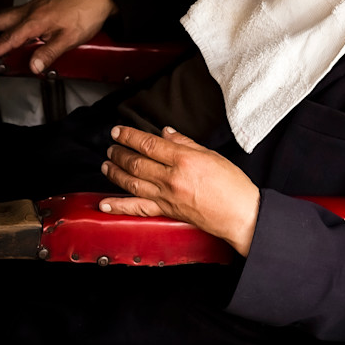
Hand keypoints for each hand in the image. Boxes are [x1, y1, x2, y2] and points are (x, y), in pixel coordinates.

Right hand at [0, 0, 116, 73]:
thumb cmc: (87, 15)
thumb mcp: (70, 38)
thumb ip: (50, 52)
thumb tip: (33, 66)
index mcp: (35, 21)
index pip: (9, 39)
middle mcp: (31, 11)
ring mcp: (36, 5)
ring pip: (6, 14)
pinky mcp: (42, 4)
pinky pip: (16, 12)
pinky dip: (4, 17)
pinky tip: (5, 23)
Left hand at [100, 126, 260, 256]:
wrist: (239, 213)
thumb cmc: (231, 184)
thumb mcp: (210, 154)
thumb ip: (185, 143)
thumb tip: (166, 133)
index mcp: (184, 159)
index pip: (149, 143)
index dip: (129, 136)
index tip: (118, 131)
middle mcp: (171, 178)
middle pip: (136, 162)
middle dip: (119, 152)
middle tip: (111, 145)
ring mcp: (166, 196)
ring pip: (132, 182)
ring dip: (115, 172)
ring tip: (106, 163)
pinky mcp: (166, 211)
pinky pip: (138, 208)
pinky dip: (119, 206)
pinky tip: (105, 202)